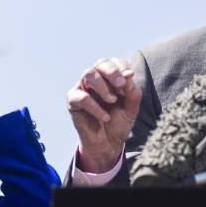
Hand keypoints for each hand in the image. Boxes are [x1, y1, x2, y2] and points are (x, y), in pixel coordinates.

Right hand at [67, 57, 141, 172]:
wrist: (108, 144)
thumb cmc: (119, 123)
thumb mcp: (131, 108)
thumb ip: (132, 93)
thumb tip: (129, 77)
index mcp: (110, 78)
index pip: (114, 62)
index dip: (122, 66)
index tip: (130, 76)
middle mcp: (96, 80)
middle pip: (100, 63)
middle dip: (112, 72)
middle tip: (121, 85)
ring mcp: (83, 89)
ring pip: (89, 74)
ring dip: (103, 86)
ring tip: (113, 101)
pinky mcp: (73, 102)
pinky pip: (81, 97)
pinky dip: (95, 106)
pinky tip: (105, 117)